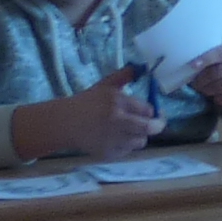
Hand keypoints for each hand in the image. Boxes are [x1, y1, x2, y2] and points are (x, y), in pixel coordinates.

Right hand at [13, 76, 159, 161]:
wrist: (64, 123)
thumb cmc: (87, 103)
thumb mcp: (104, 86)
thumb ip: (123, 76)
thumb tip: (141, 67)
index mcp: (117, 101)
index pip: (148, 109)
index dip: (153, 111)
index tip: (152, 112)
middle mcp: (117, 120)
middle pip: (150, 128)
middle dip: (157, 125)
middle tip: (155, 124)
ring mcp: (113, 139)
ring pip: (141, 141)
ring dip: (139, 136)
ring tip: (128, 130)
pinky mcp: (109, 153)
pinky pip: (128, 151)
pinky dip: (126, 145)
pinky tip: (116, 138)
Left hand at [184, 46, 221, 127]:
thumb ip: (211, 59)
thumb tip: (186, 67)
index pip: (221, 52)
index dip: (206, 59)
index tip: (192, 66)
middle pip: (217, 72)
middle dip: (201, 80)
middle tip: (194, 84)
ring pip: (220, 86)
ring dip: (208, 90)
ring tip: (205, 90)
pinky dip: (217, 99)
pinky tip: (218, 97)